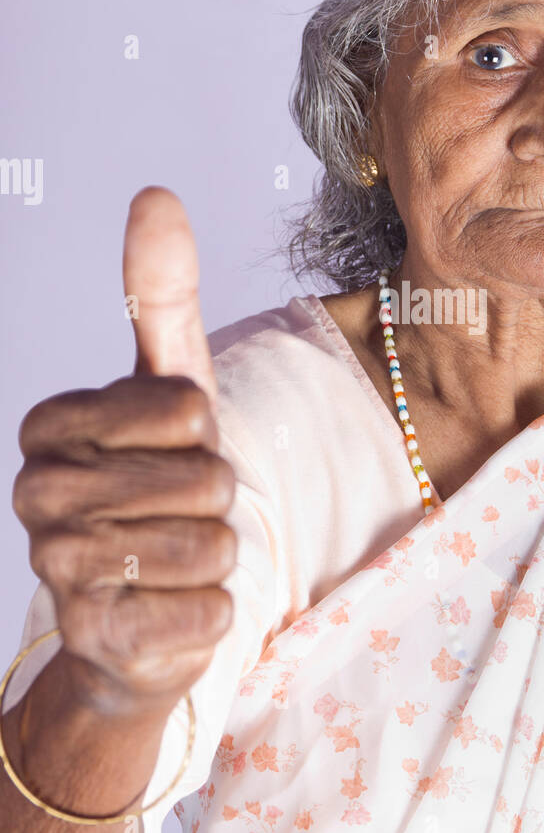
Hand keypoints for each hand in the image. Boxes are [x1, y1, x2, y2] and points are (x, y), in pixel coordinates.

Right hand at [12, 188, 236, 712]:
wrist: (138, 612)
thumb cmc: (156, 485)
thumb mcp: (166, 385)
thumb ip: (159, 296)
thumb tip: (155, 194)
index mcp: (50, 424)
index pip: (188, 407)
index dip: (203, 433)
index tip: (169, 449)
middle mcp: (37, 492)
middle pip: (206, 477)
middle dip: (214, 499)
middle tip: (175, 512)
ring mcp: (58, 569)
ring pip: (213, 543)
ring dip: (216, 554)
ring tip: (173, 559)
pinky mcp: (96, 637)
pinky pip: (209, 609)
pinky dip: (211, 611)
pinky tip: (169, 609)